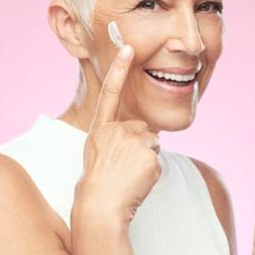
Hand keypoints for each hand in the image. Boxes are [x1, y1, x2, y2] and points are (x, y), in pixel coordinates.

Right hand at [73, 44, 161, 224]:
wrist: (100, 207)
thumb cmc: (97, 185)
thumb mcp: (97, 154)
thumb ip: (114, 138)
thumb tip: (144, 136)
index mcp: (100, 130)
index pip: (110, 93)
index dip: (119, 70)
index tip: (128, 48)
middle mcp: (116, 130)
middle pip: (141, 129)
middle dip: (139, 146)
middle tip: (123, 168)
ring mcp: (132, 141)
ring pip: (152, 144)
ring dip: (146, 159)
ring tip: (128, 176)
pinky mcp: (148, 154)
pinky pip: (157, 160)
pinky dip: (151, 172)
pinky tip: (137, 181)